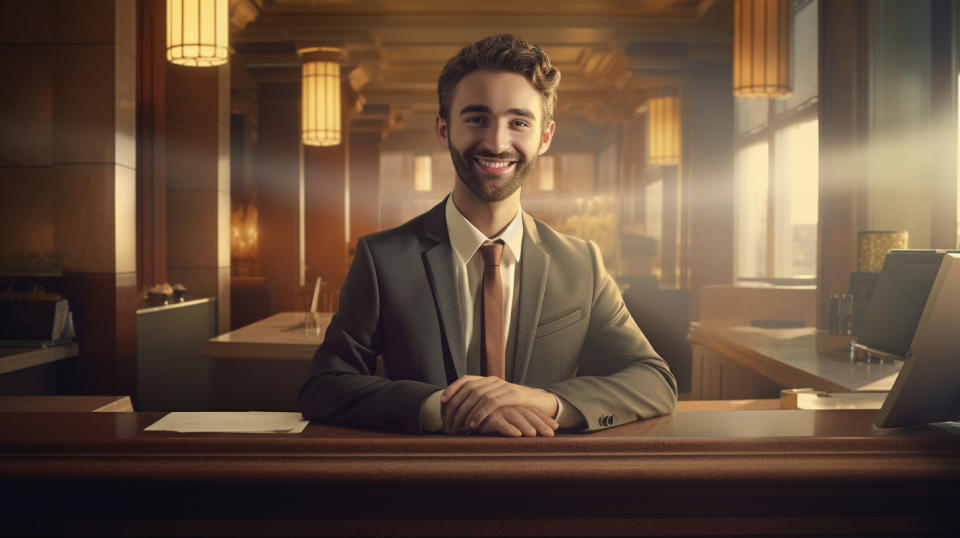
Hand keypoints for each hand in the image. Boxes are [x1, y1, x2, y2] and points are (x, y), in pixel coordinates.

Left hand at [440, 375, 557, 433]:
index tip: (442, 400)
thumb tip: (463, 412)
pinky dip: (480, 413)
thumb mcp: (499, 402)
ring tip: (458, 426)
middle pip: (470, 389)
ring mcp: (505, 387)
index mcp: (490, 380)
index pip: (466, 380)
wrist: (543, 404)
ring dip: (466, 412)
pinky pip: (491, 403)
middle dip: (457, 405)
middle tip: (449, 422)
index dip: (453, 388)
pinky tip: (473, 424)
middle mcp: (495, 381)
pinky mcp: (513, 395)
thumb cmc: (519, 407)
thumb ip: (484, 402)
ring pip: (479, 395)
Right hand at [476, 406, 557, 436]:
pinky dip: (508, 429)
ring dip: (526, 425)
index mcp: (514, 406)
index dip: (544, 419)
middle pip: (528, 414)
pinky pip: (499, 423)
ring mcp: (498, 410)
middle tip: (550, 434)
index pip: (532, 411)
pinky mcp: (487, 417)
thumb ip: (515, 422)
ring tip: (534, 435)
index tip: (556, 427)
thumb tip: (533, 432)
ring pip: (515, 417)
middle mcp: (508, 406)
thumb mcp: (504, 420)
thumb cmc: (488, 418)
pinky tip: (516, 435)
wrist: (466, 413)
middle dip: (540, 424)